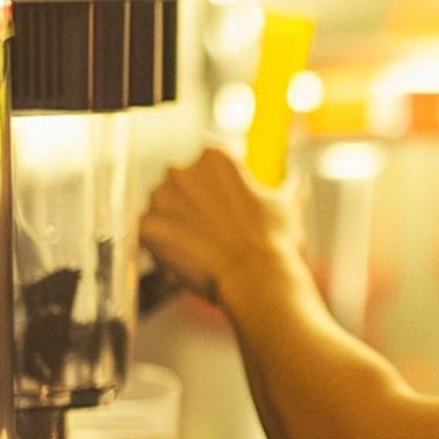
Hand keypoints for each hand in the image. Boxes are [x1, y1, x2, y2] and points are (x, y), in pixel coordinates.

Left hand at [139, 148, 301, 306]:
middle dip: (197, 203)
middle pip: (183, 183)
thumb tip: (292, 180)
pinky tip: (190, 260)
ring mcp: (160, 199)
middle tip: (218, 230)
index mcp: (215, 158)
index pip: (211, 162)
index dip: (221, 184)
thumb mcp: (288, 204)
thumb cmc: (273, 243)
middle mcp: (182, 171)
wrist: (256, 281)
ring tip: (205, 248)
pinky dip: (165, 247)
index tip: (228, 200)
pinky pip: (151, 235)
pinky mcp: (146, 227)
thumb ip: (286, 185)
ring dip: (179, 224)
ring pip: (164, 208)